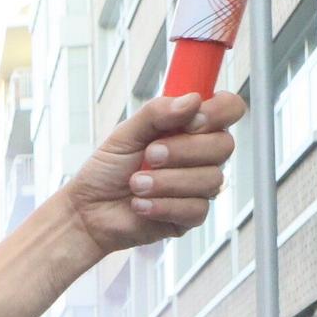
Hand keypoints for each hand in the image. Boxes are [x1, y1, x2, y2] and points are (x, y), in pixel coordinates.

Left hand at [64, 92, 244, 254]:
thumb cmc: (107, 171)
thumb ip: (156, 112)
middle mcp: (201, 156)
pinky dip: (162, 205)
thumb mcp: (125, 133)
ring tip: (135, 184)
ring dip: (167, 181)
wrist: (88, 211)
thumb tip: (193, 100)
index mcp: (190, 129)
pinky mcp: (190, 216)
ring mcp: (199, 187)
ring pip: (210, 179)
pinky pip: (196, 209)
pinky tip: (140, 205)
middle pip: (224, 145)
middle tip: (150, 155)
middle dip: (183, 150)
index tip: (191, 122)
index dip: (218, 113)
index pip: (229, 109)